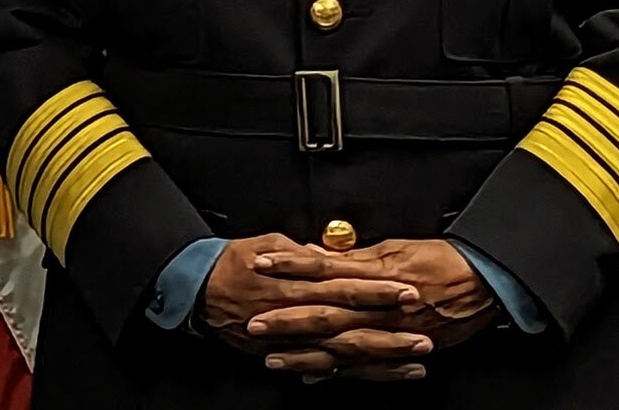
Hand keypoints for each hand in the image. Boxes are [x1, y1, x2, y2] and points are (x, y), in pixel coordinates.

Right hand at [199, 236, 427, 379]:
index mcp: (295, 283)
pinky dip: (358, 372)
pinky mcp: (290, 354)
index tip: (405, 289)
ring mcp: (295, 339)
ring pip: (345, 351)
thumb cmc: (230, 264)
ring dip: (383, 355)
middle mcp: (298, 313)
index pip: (344, 285)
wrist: (196, 291)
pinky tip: (385, 373)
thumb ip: (301, 252)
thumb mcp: (264, 245)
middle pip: (351, 322)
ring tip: (417, 358)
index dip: (376, 289)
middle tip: (423, 328)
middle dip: (389, 327)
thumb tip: (331, 255)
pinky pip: (329, 367)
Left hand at [256, 242, 499, 379]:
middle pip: (325, 314)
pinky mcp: (405, 348)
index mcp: (373, 274)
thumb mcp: (393, 247)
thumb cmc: (441, 259)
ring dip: (307, 354)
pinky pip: (369, 365)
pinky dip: (342, 372)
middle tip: (255, 324)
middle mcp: (379, 305)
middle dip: (287, 321)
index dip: (289, 269)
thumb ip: (355, 256)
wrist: (484, 280)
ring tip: (276, 359)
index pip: (321, 270)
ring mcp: (391, 331)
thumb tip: (322, 255)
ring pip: (342, 346)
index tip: (259, 266)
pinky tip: (317, 377)